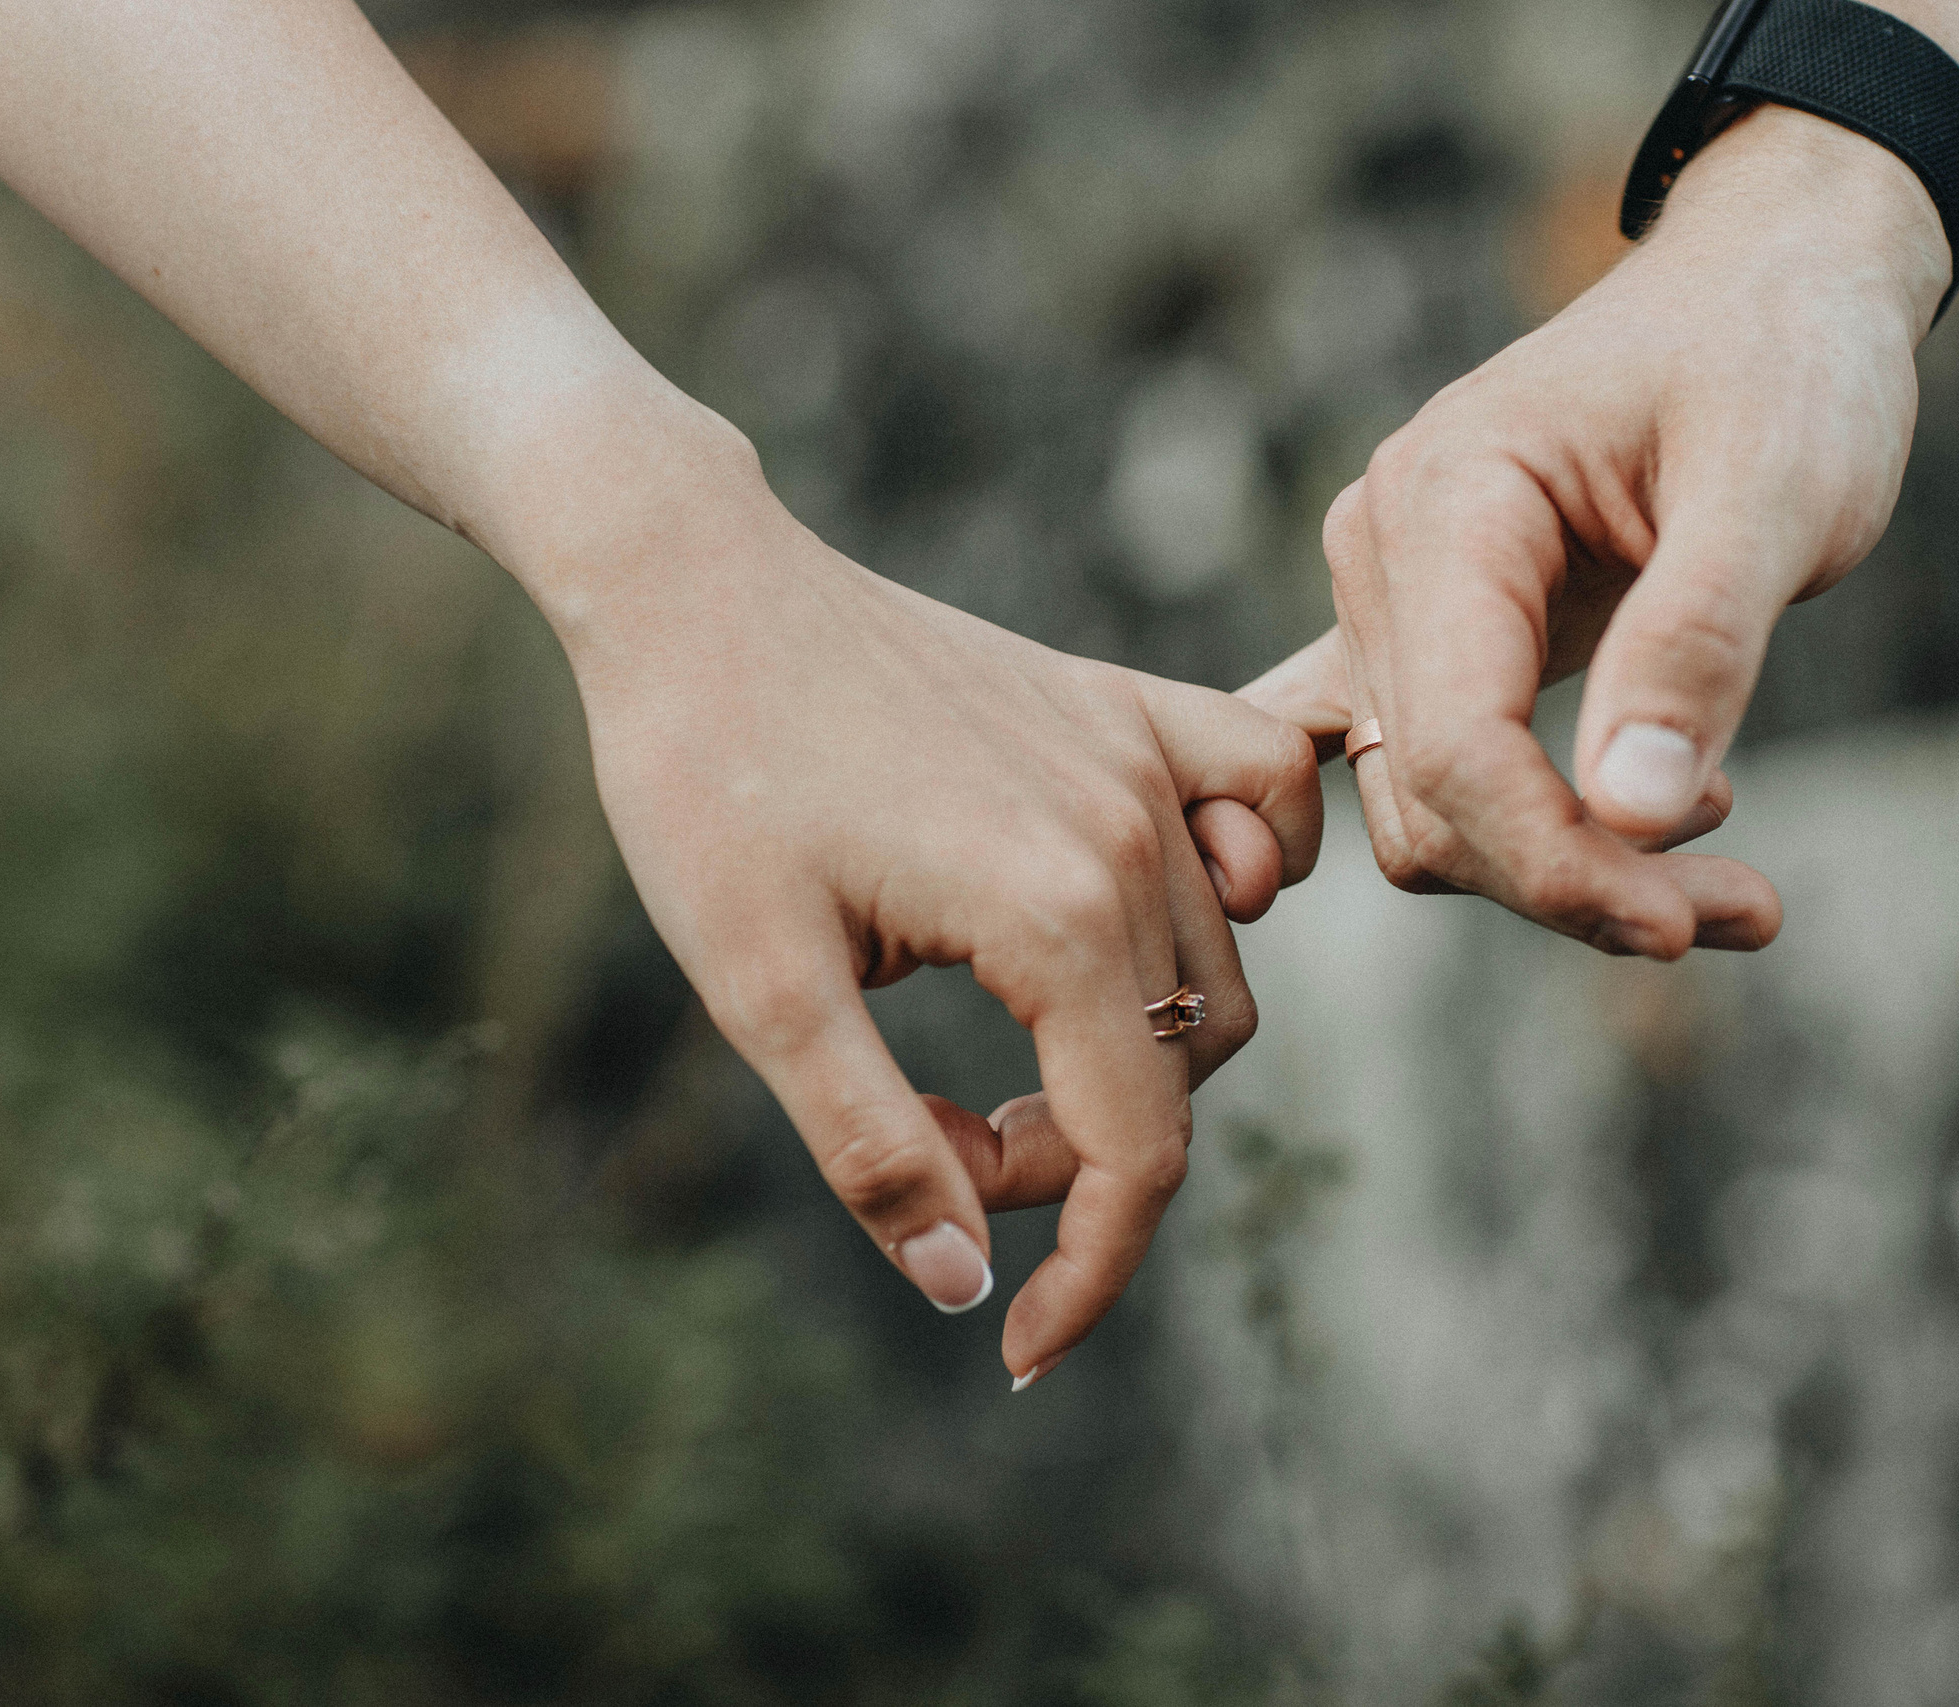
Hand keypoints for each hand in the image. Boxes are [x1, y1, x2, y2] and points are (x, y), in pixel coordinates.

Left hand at [531, 409, 1319, 1384]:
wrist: (692, 588)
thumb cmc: (705, 780)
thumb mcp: (761, 992)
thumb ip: (876, 1149)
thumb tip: (964, 1290)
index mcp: (1051, 915)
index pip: (1137, 1149)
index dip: (1092, 1275)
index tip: (1022, 1349)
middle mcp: (1130, 835)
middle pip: (1174, 1072)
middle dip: (1070, 1159)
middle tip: (935, 1145)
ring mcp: (1140, 759)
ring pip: (1217, 966)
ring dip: (1127, 1052)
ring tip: (987, 1054)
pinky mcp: (1124, 704)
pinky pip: (1266, 792)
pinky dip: (1256, 871)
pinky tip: (1181, 906)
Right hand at [1244, 107, 1955, 956]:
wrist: (1772, 285)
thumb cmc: (1783, 357)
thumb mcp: (1779, 483)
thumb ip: (1696, 643)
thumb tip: (1626, 812)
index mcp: (1446, 498)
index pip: (1453, 743)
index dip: (1556, 860)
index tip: (1686, 924)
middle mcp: (1385, 551)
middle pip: (1432, 799)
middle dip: (1578, 881)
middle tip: (1746, 911)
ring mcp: (1394, 599)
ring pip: (1427, 811)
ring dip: (1562, 871)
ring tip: (1724, 872)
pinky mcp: (1436, 639)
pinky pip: (1428, 774)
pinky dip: (1514, 838)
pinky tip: (1624, 863)